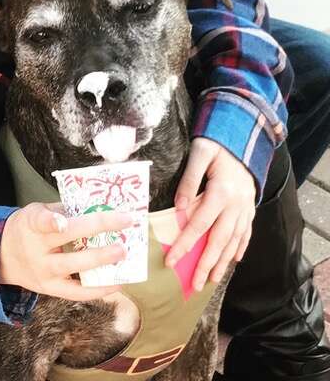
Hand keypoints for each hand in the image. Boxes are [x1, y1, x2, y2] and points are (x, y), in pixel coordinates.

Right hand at [0, 202, 132, 300]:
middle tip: (124, 227)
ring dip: (100, 261)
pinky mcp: (49, 289)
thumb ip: (63, 210)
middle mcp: (36, 249)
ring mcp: (43, 271)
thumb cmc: (28, 228)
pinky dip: (97, 290)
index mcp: (32, 224)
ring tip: (122, 254)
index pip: (40, 221)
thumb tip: (100, 206)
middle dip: (96, 231)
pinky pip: (75, 292)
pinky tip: (117, 283)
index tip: (62, 221)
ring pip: (72, 267)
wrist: (2, 255)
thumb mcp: (37, 211)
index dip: (52, 220)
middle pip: (66, 242)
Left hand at [165, 137, 255, 290]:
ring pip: (234, 239)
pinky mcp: (250, 206)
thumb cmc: (217, 144)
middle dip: (206, 263)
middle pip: (219, 239)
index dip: (185, 244)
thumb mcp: (200, 153)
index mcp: (221, 191)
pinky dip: (240, 247)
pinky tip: (234, 260)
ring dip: (223, 261)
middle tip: (195, 284)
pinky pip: (246, 231)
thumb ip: (189, 179)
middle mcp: (236, 204)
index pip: (199, 224)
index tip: (171, 261)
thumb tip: (178, 208)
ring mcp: (246, 207)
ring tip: (212, 279)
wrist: (244, 137)